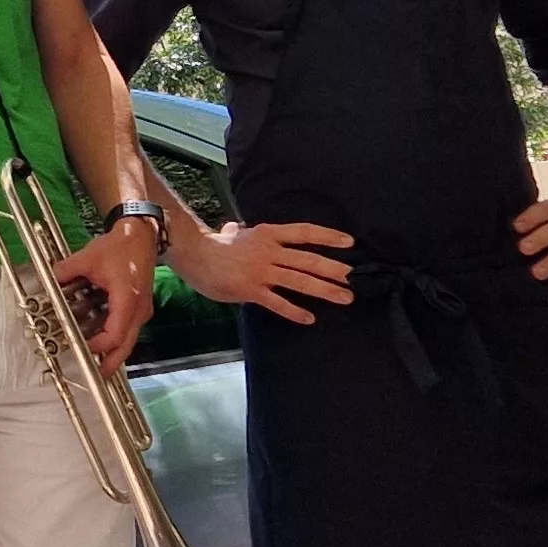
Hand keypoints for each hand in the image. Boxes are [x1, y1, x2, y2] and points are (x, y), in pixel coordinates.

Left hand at [54, 226, 156, 374]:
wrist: (140, 235)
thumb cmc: (118, 246)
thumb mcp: (88, 258)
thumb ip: (65, 271)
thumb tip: (46, 281)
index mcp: (127, 299)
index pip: (114, 334)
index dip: (97, 346)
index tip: (79, 347)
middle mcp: (138, 310)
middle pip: (126, 345)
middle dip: (111, 363)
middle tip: (96, 376)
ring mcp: (141, 310)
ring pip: (129, 339)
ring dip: (112, 351)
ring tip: (96, 363)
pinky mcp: (139, 307)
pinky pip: (128, 329)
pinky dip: (115, 337)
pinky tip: (100, 341)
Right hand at [168, 222, 354, 322]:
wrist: (192, 255)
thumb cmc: (212, 246)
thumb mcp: (233, 233)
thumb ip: (241, 232)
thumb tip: (237, 228)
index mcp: (268, 234)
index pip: (304, 233)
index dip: (328, 237)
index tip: (349, 242)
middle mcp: (269, 251)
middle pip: (309, 260)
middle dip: (335, 269)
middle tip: (355, 278)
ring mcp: (261, 271)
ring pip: (300, 281)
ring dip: (325, 290)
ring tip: (345, 298)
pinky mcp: (251, 290)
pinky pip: (278, 302)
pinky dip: (295, 311)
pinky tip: (309, 318)